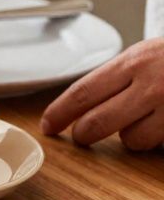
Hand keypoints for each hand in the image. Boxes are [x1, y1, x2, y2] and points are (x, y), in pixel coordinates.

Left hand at [41, 37, 163, 149]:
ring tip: (144, 120)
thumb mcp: (147, 54)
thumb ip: (118, 75)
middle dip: (82, 134)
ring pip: (130, 139)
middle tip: (81, 135)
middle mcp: (149, 84)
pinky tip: (160, 124)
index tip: (47, 125)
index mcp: (133, 62)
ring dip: (130, 136)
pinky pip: (156, 145)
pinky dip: (155, 140)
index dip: (59, 112)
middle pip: (96, 122)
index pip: (82, 92)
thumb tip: (82, 102)